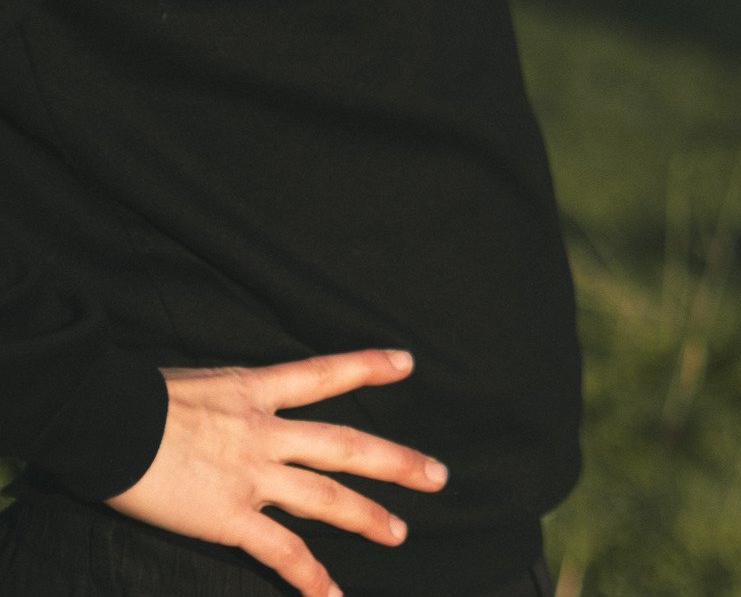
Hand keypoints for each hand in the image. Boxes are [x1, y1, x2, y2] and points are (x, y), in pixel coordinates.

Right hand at [109, 350, 448, 596]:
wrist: (106, 420)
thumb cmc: (132, 397)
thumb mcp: (194, 383)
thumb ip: (222, 400)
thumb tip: (220, 408)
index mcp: (254, 391)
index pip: (324, 374)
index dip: (367, 367)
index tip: (406, 363)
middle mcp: (265, 432)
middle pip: (346, 445)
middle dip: (395, 462)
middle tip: (437, 476)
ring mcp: (252, 476)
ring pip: (327, 498)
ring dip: (367, 517)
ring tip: (400, 533)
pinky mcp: (230, 517)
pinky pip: (280, 551)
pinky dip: (309, 575)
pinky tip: (331, 595)